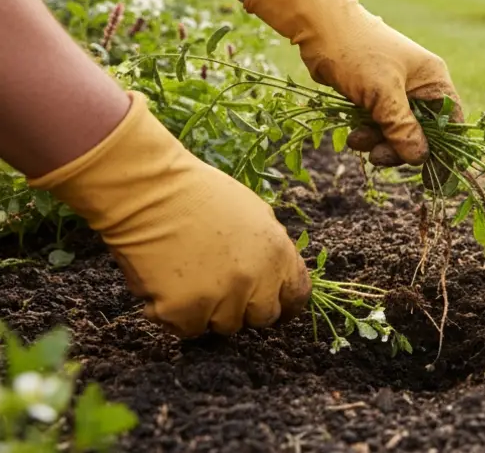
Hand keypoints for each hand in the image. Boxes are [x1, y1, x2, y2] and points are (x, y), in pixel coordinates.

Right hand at [29, 92, 310, 337]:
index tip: (273, 306)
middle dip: (245, 308)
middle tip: (221, 290)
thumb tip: (274, 276)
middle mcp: (256, 281)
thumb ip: (269, 250)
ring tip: (188, 278)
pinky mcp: (185, 311)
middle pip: (262, 317)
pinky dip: (175, 314)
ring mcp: (221, 299)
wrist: (150, 192)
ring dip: (209, 311)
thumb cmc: (199, 194)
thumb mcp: (255, 214)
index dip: (284, 303)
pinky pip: (186, 328)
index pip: (296, 296)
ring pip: (223, 326)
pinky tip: (165, 285)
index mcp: (278, 255)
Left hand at [244, 0, 459, 166]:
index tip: (431, 177)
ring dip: (379, 141)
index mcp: (433, 80)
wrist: (319, 26)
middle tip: (378, 158)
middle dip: (400, 147)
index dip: (443, 149)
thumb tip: (420, 157)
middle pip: (422, 132)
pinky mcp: (375, 95)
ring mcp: (396, 91)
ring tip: (357, 141)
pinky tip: (353, 134)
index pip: (450, 121)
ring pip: (397, 131)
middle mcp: (419, 86)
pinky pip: (379, 124)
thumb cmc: (357, 53)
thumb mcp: (382, 93)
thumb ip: (403, 127)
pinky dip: (368, 133)